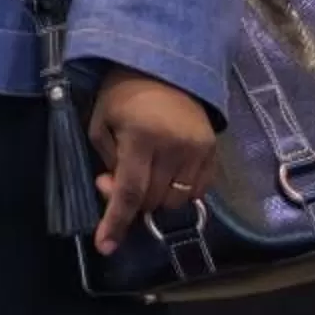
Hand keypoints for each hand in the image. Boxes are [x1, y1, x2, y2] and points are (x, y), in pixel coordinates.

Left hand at [88, 67, 215, 257]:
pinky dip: (177, 193)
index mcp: (142, 138)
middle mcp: (175, 148)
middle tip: (113, 181)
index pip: (130, 192)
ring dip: (154, 199)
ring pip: (175, 201)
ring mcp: (199, 151)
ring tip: (141, 173)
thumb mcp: (101, 122)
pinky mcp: (213, 153)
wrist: (167, 67)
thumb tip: (115, 192)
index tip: (105, 247)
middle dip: (131, 203)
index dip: (116, 222)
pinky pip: (196, 191)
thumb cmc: (124, 95)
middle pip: (153, 201)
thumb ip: (107, 161)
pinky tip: (164, 174)